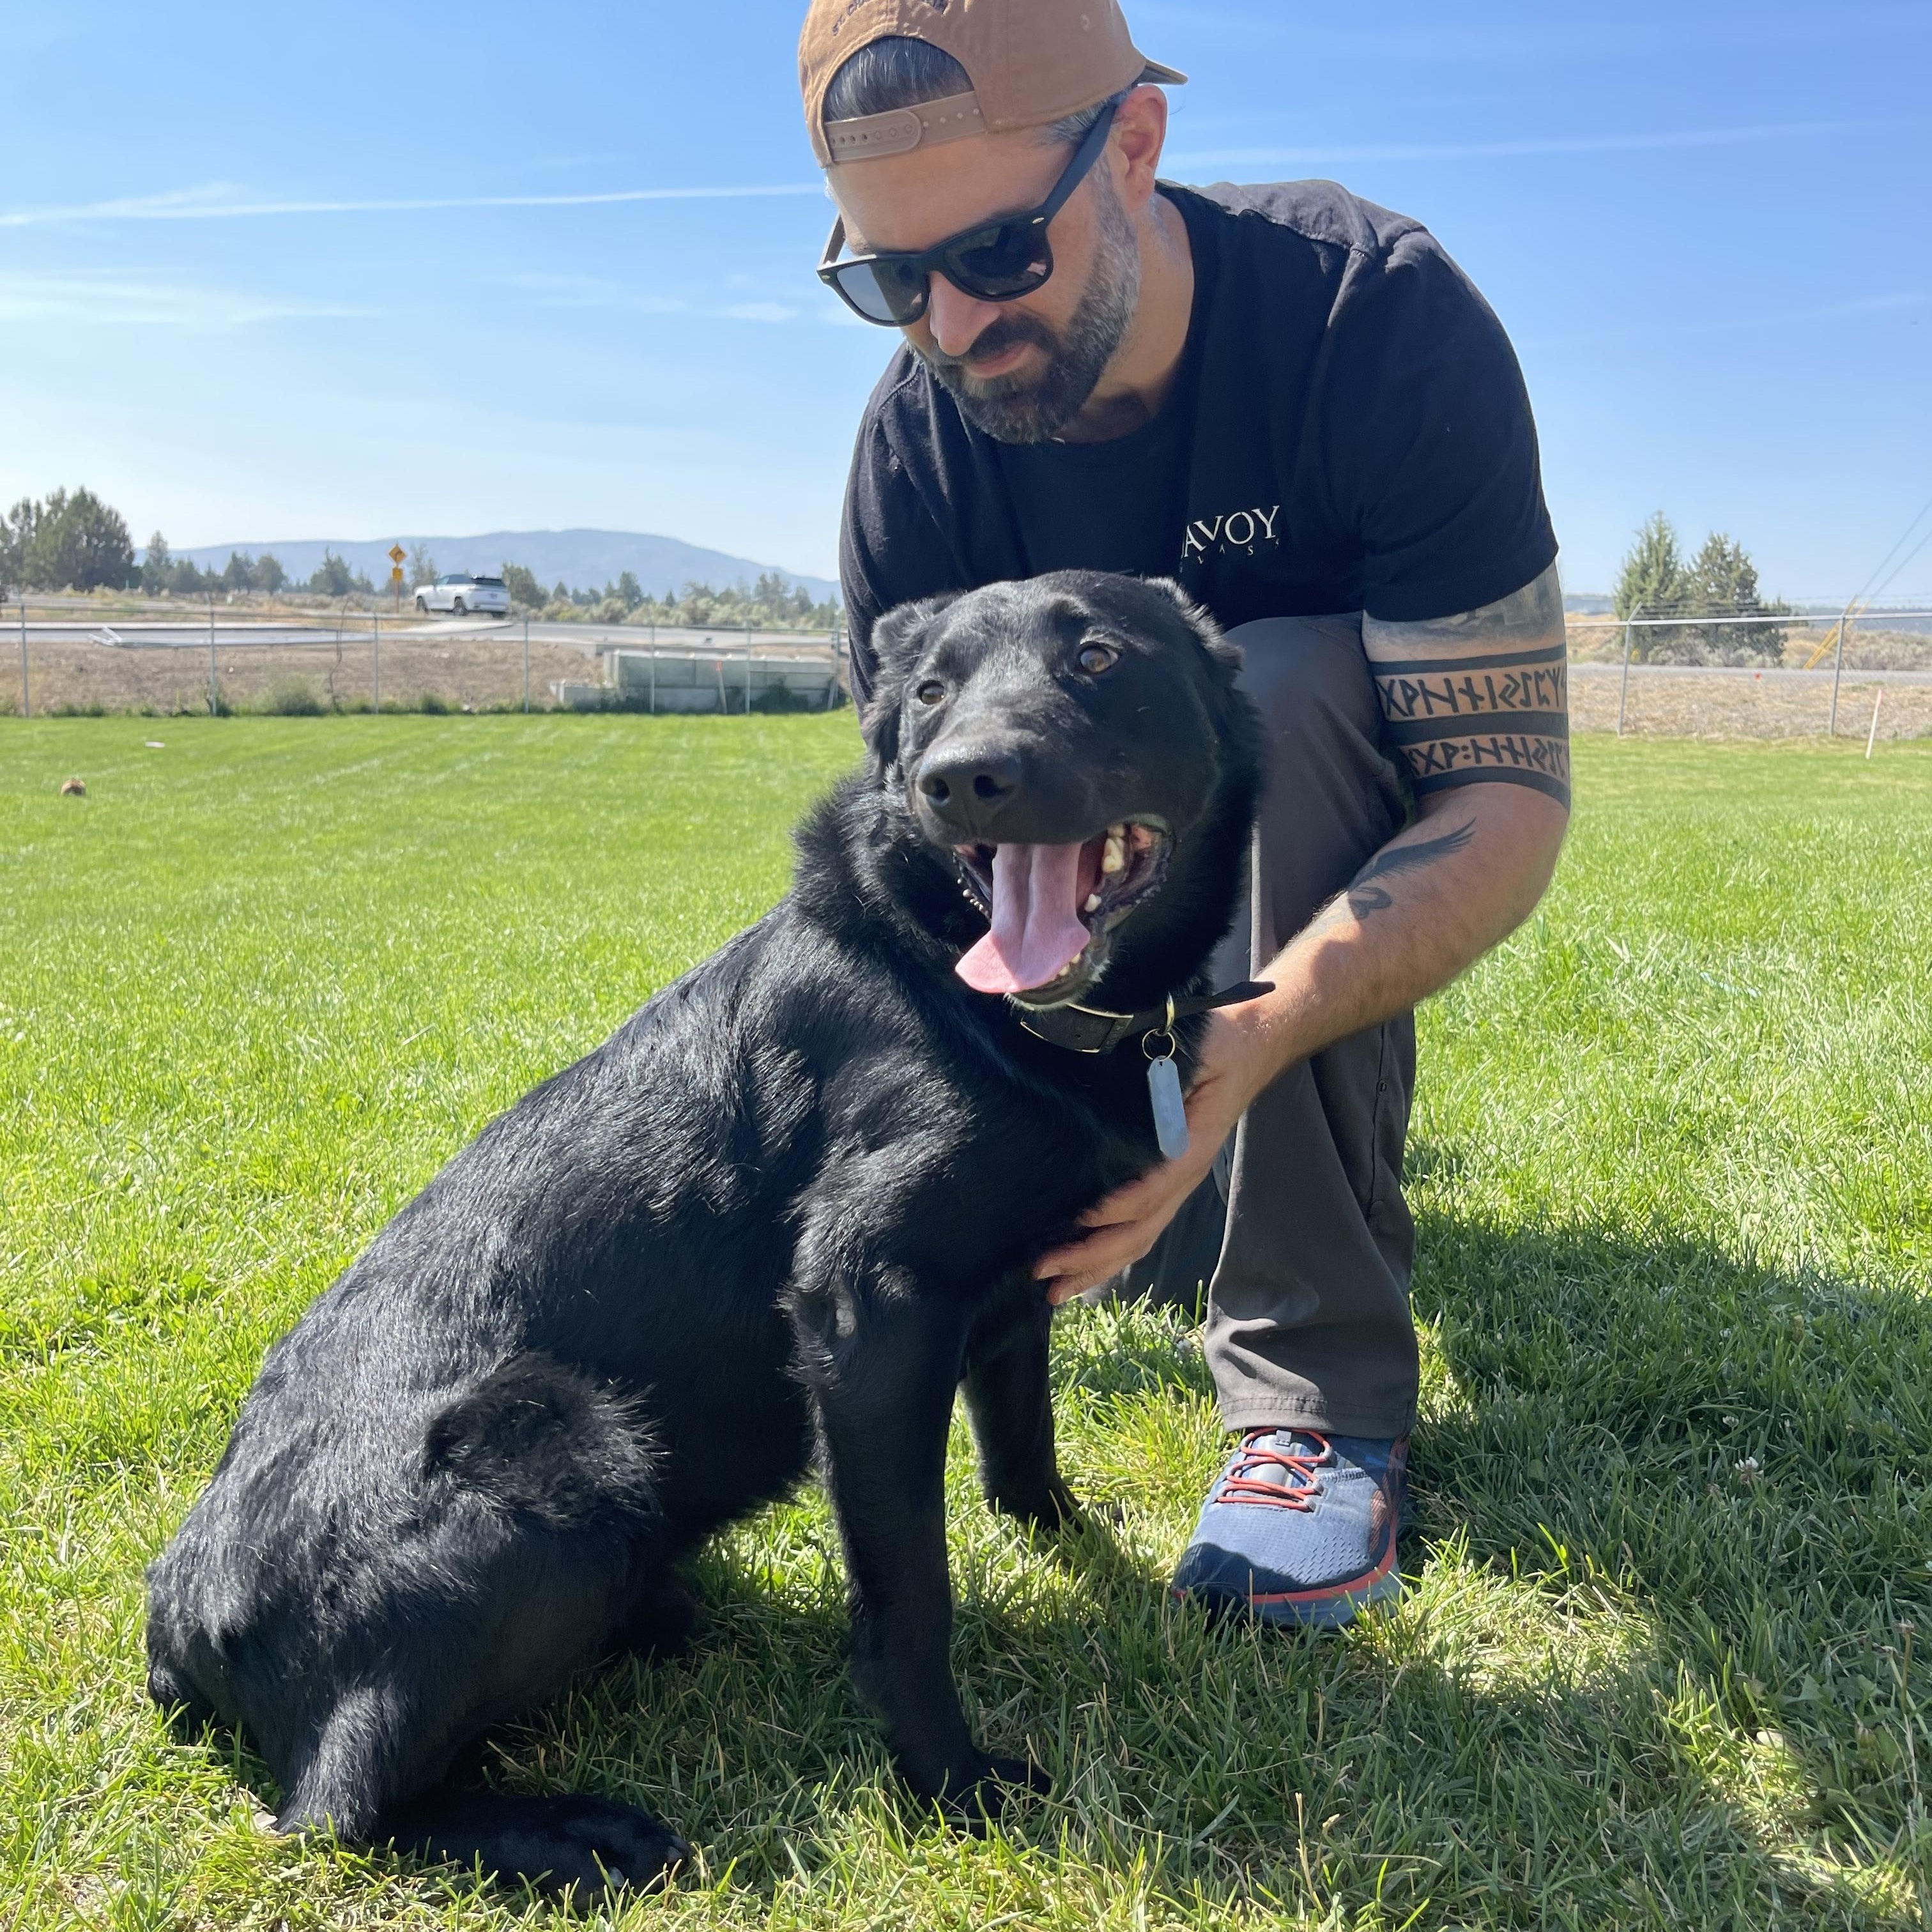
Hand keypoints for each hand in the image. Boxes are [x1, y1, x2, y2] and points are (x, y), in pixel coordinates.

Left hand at [1034, 1010, 1271, 1304]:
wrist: (1249, 1050)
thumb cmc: (1216, 1046)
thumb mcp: (1196, 1047)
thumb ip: (1169, 1065)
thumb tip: (1139, 1075)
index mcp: (1190, 1146)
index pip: (1153, 1187)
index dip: (1116, 1206)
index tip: (1077, 1219)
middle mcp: (1184, 1176)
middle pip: (1138, 1231)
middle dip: (1090, 1256)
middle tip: (1041, 1272)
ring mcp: (1176, 1186)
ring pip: (1137, 1240)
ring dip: (1094, 1267)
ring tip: (1053, 1290)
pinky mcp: (1166, 1186)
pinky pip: (1138, 1229)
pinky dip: (1107, 1255)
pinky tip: (1077, 1268)